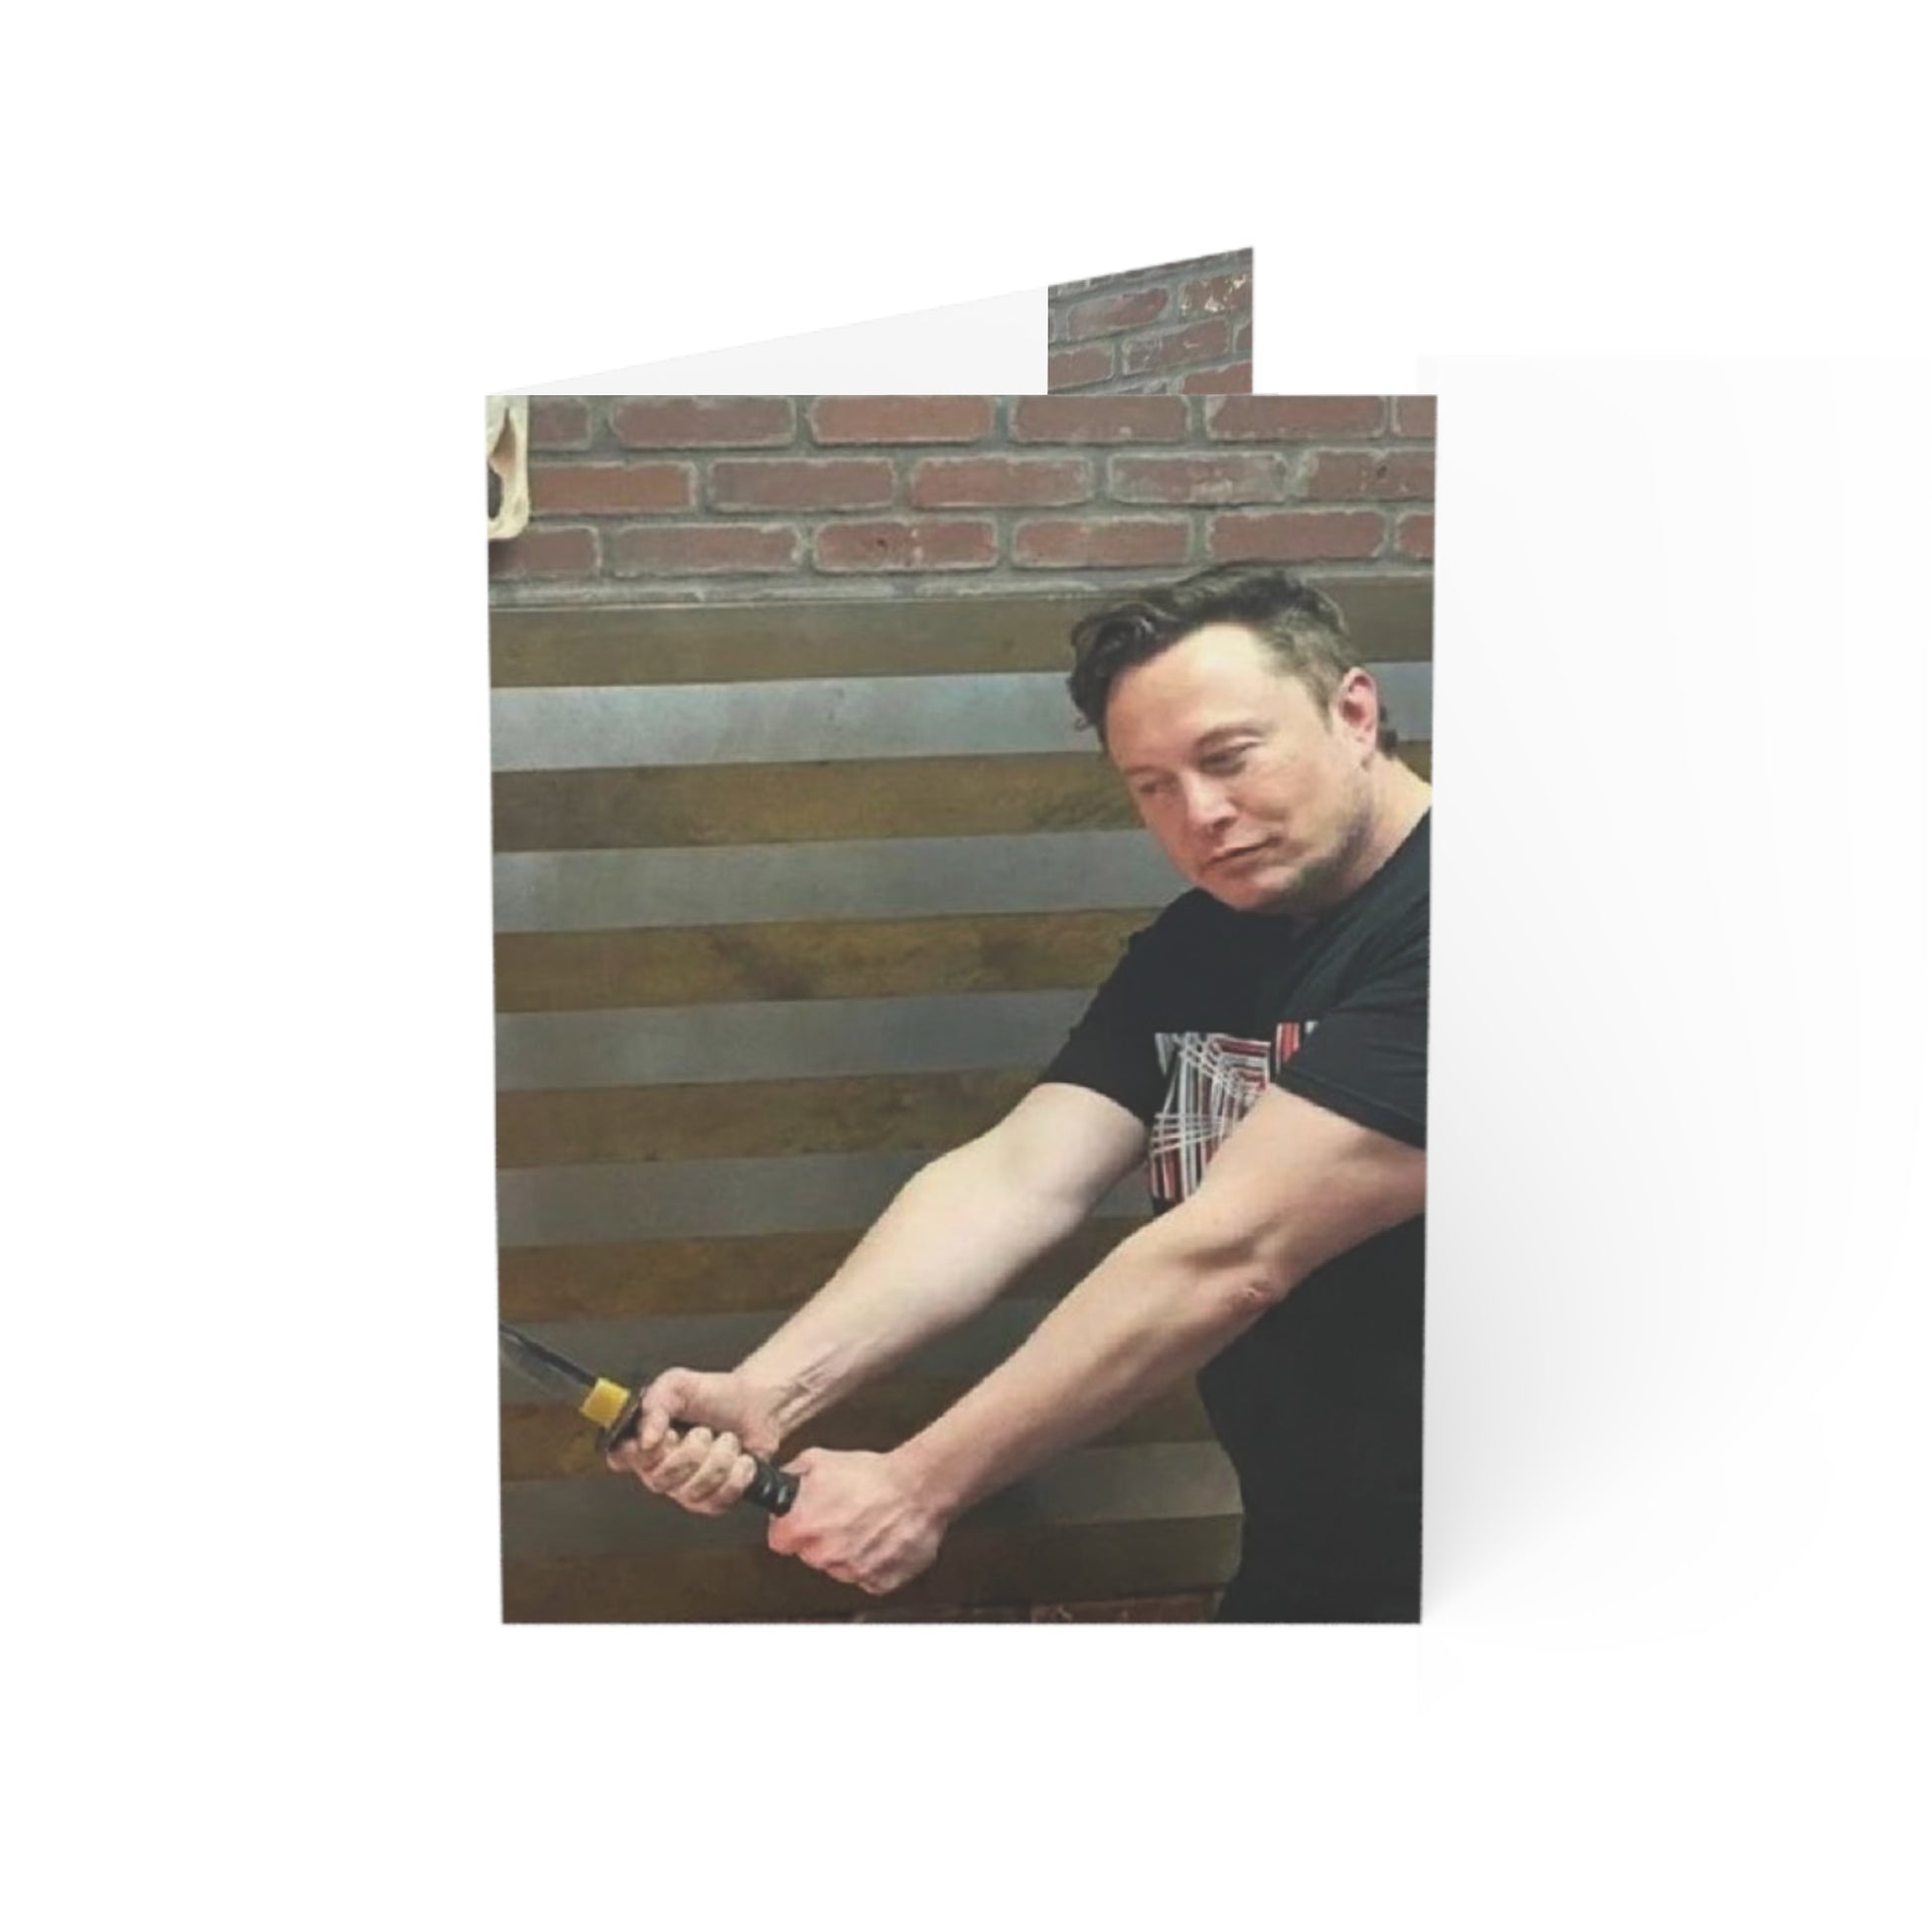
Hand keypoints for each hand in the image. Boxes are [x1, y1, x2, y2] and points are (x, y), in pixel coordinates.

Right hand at [604, 1367, 780, 1516]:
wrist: (756, 1405)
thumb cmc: (715, 1394)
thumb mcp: (678, 1385)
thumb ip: (654, 1405)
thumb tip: (645, 1438)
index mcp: (645, 1440)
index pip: (621, 1458)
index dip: (641, 1453)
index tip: (665, 1436)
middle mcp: (660, 1468)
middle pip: (659, 1480)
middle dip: (691, 1451)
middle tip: (703, 1431)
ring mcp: (685, 1488)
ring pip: (692, 1491)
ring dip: (719, 1459)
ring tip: (726, 1441)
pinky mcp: (713, 1500)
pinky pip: (717, 1501)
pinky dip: (736, 1476)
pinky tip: (740, 1460)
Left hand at [765, 1448, 947, 1594]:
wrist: (918, 1487)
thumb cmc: (875, 1475)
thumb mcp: (820, 1459)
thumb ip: (793, 1474)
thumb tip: (784, 1480)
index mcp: (804, 1528)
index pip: (779, 1540)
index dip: (789, 1527)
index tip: (799, 1520)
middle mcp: (825, 1555)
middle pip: (811, 1555)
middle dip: (820, 1538)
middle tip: (841, 1515)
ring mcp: (853, 1572)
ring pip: (840, 1568)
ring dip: (848, 1551)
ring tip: (867, 1524)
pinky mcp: (880, 1582)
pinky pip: (868, 1577)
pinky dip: (873, 1562)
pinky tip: (881, 1538)